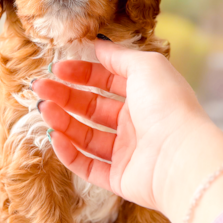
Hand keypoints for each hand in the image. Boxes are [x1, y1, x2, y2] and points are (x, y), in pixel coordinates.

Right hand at [32, 40, 222, 222]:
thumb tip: (98, 44)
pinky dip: (70, 153)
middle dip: (65, 96)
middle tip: (40, 88)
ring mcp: (129, 152)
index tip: (57, 68)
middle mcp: (137, 123)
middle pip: (93, 107)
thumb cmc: (168, 105)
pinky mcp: (120, 179)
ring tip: (44, 109)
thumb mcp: (146, 66)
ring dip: (63, 121)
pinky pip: (89, 166)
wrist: (181, 156)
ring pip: (87, 136)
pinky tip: (55, 137)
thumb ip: (119, 56)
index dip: (82, 74)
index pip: (107, 81)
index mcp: (145, 95)